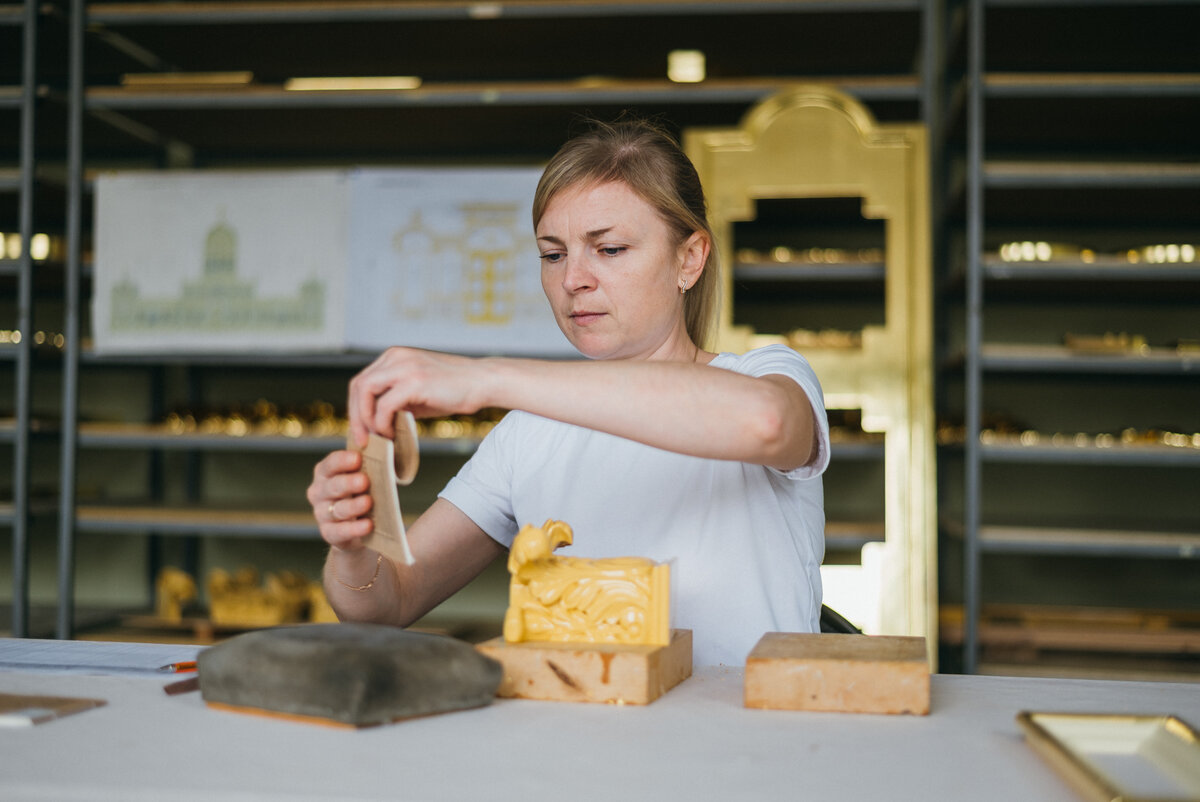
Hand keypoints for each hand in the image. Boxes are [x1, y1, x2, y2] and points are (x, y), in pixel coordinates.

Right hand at [307, 449, 373, 549]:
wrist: (362, 526)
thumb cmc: (365, 490)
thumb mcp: (367, 470)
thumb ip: (370, 453)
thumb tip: (370, 438)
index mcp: (326, 472)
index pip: (331, 463)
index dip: (343, 459)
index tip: (358, 457)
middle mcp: (319, 492)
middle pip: (333, 486)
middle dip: (348, 483)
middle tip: (365, 480)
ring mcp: (322, 514)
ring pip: (338, 509)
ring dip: (353, 506)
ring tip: (368, 502)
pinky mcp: (330, 533)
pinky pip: (340, 532)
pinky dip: (354, 529)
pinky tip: (368, 525)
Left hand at [347, 346, 491, 447]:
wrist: (483, 382)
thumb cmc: (455, 388)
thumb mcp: (419, 389)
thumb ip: (397, 399)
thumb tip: (378, 422)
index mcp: (395, 357)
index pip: (362, 381)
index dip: (356, 407)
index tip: (361, 429)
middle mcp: (396, 357)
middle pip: (358, 386)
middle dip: (356, 415)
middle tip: (361, 438)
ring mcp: (404, 367)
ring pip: (365, 392)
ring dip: (366, 419)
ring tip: (377, 437)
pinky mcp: (415, 381)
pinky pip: (384, 405)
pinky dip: (382, 422)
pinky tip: (392, 433)